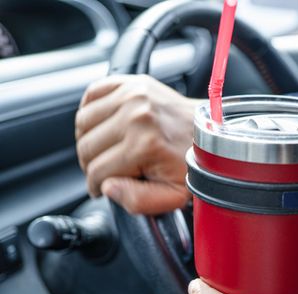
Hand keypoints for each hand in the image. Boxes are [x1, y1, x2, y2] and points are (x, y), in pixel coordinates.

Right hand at [75, 74, 199, 213]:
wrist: (209, 133)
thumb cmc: (192, 164)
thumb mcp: (173, 195)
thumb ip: (138, 200)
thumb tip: (107, 187)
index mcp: (145, 144)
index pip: (97, 172)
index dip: (98, 186)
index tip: (106, 187)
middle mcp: (137, 115)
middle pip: (86, 147)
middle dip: (93, 164)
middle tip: (108, 169)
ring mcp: (133, 95)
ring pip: (83, 123)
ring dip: (89, 139)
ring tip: (107, 148)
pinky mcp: (132, 82)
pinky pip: (92, 94)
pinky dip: (92, 111)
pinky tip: (106, 125)